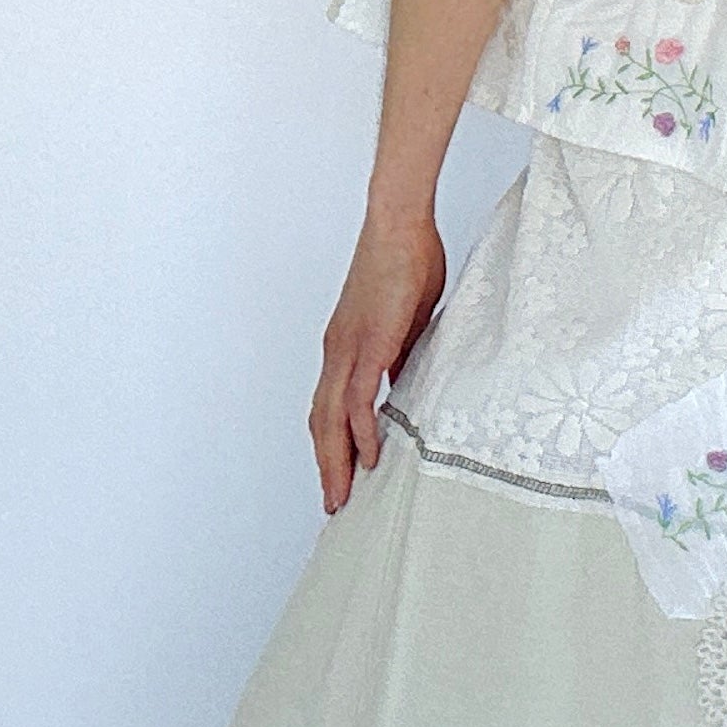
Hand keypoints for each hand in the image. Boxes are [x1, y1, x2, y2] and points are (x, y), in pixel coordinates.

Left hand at [309, 208, 448, 513]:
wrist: (399, 224)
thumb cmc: (406, 261)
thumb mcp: (404, 321)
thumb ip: (400, 354)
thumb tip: (402, 383)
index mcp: (343, 347)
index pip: (328, 408)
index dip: (331, 445)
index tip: (342, 475)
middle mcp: (337, 352)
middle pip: (320, 423)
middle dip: (327, 466)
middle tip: (335, 503)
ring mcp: (348, 348)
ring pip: (331, 418)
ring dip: (336, 460)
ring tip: (345, 494)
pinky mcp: (369, 343)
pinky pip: (358, 397)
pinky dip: (360, 430)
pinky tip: (370, 455)